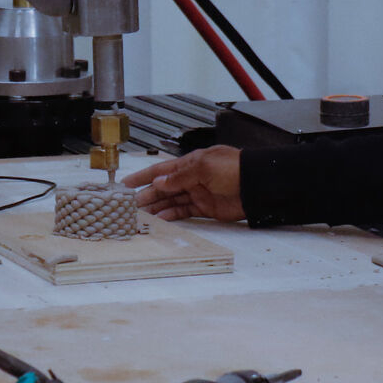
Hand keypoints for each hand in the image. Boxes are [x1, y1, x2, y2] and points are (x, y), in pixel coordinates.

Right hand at [123, 145, 243, 222]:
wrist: (256, 185)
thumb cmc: (233, 169)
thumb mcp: (203, 166)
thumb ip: (179, 176)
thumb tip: (159, 182)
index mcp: (189, 163)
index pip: (161, 169)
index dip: (143, 176)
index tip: (126, 184)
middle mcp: (191, 177)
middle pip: (163, 187)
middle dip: (146, 195)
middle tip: (129, 205)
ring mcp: (198, 193)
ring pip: (171, 201)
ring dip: (156, 207)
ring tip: (141, 215)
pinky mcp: (205, 208)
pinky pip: (183, 211)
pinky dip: (171, 215)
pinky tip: (160, 219)